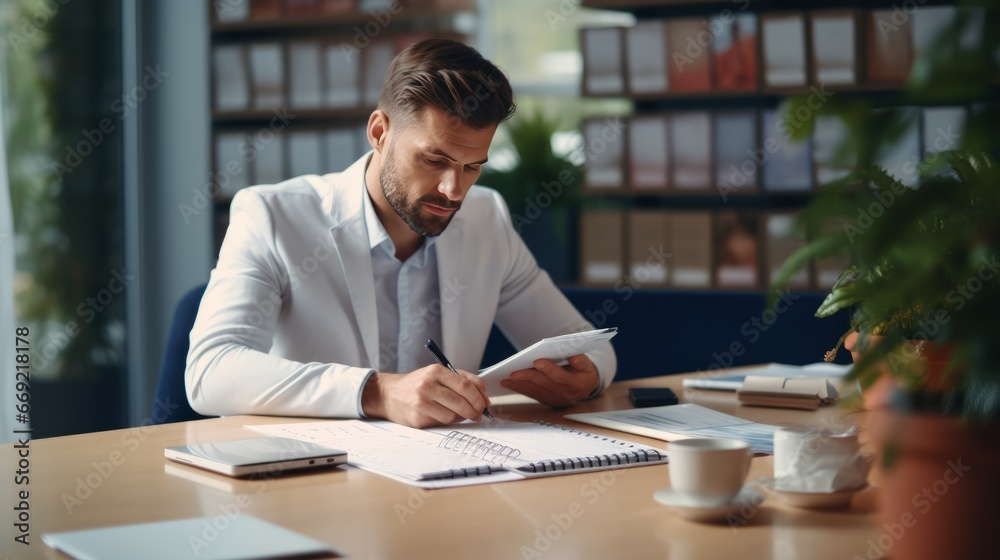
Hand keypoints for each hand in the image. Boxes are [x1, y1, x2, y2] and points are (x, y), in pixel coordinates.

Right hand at [361, 365, 490, 427]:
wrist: (388, 394)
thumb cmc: (417, 384)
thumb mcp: (436, 375)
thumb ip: (461, 381)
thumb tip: (484, 399)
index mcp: (436, 371)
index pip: (466, 384)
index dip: (479, 396)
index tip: (485, 403)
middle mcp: (427, 384)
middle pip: (461, 401)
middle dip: (475, 410)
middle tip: (478, 414)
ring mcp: (421, 402)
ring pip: (453, 415)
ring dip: (460, 417)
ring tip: (457, 413)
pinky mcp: (417, 417)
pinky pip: (441, 423)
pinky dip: (446, 421)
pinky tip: (441, 415)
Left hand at [500, 354, 599, 407]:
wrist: (585, 388)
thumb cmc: (583, 372)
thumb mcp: (587, 365)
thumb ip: (580, 360)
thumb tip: (572, 355)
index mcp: (576, 384)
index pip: (560, 376)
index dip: (549, 369)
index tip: (537, 361)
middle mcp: (565, 394)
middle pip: (545, 384)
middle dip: (528, 377)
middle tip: (514, 372)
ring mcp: (555, 400)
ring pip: (536, 391)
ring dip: (520, 385)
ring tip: (507, 378)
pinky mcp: (547, 401)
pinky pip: (532, 395)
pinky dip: (520, 389)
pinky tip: (509, 384)